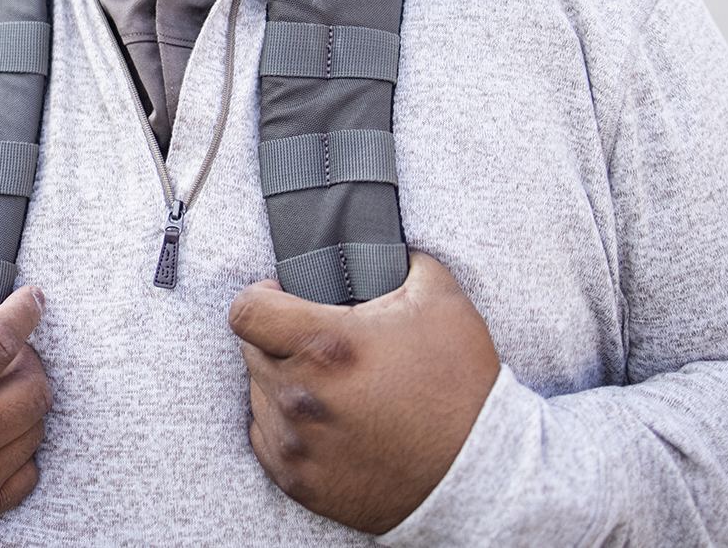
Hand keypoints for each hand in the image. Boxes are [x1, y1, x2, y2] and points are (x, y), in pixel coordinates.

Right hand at [0, 263, 52, 546]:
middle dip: (30, 358)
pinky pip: (22, 479)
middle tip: (10, 348)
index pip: (2, 343)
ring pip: (33, 434)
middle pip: (33, 391)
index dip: (26, 311)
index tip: (32, 298)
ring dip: (24, 402)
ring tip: (0, 387)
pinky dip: (19, 451)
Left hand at [229, 251, 499, 533]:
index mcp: (325, 346)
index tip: (283, 299)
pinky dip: (287, 426)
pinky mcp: (301, 483)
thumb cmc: (461, 386)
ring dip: (284, 382)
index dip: (262, 297)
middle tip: (323, 345)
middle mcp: (300, 398)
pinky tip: (325, 419)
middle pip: (252, 351)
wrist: (481, 472)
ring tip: (331, 384)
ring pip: (258, 395)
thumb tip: (370, 244)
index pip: (245, 311)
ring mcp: (297, 445)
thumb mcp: (439, 297)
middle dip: (281, 339)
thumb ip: (394, 258)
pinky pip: (266, 440)